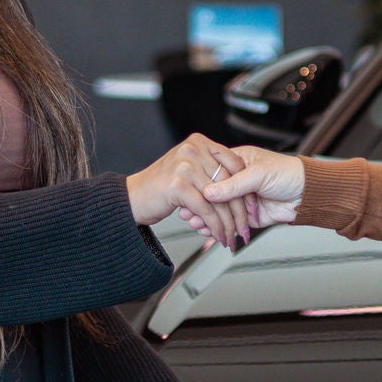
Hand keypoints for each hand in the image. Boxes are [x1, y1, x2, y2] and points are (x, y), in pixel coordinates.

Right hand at [126, 135, 249, 248]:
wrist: (130, 198)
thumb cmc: (158, 188)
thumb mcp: (190, 174)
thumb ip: (213, 175)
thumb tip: (239, 188)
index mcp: (199, 143)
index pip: (234, 164)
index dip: (245, 188)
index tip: (252, 207)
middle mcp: (193, 150)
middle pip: (229, 183)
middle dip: (240, 212)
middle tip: (244, 229)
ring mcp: (185, 166)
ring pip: (219, 199)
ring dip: (228, 224)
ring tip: (232, 237)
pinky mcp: (178, 185)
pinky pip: (206, 210)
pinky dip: (215, 227)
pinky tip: (218, 236)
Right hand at [176, 146, 306, 242]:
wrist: (308, 194)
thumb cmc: (289, 174)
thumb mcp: (259, 174)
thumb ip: (234, 184)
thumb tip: (210, 191)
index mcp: (237, 162)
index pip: (213, 172)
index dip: (201, 184)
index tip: (189, 192)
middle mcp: (237, 181)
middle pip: (213, 194)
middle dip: (199, 204)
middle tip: (187, 211)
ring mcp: (242, 199)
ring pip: (219, 210)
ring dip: (206, 217)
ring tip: (194, 223)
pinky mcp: (248, 216)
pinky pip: (230, 222)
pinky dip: (218, 227)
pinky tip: (207, 230)